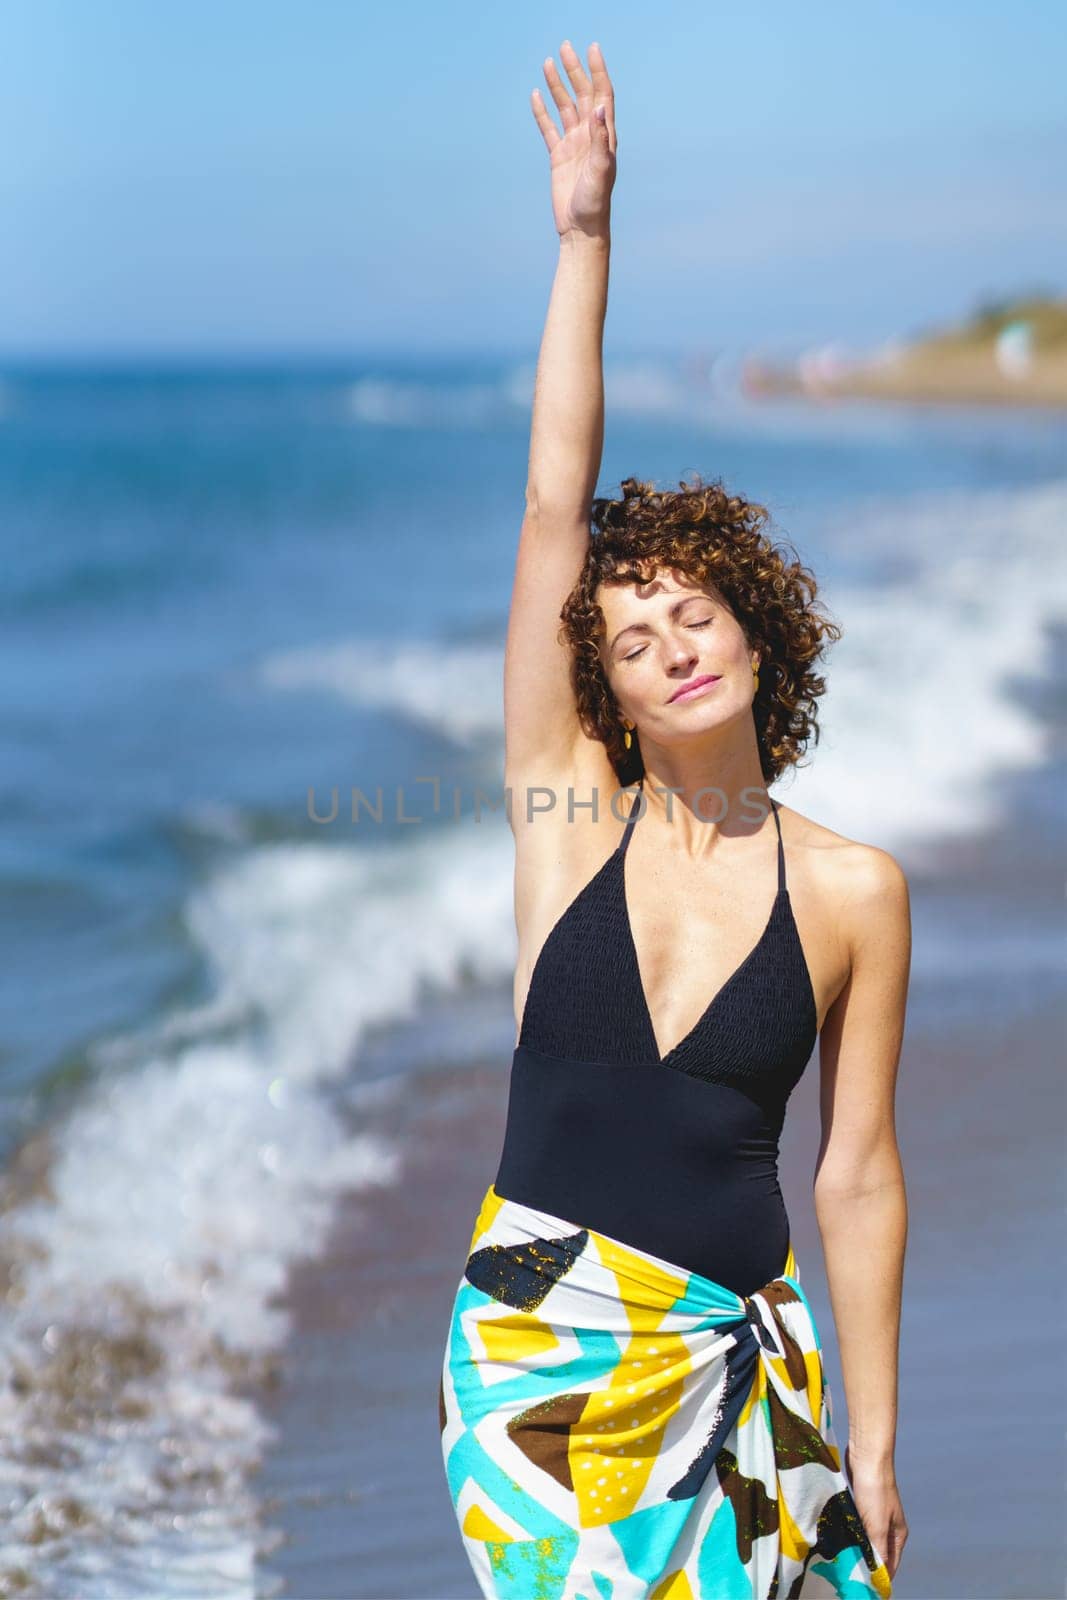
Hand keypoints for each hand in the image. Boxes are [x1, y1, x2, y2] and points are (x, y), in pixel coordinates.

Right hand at [531, 40, 616, 239]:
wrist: (582, 229)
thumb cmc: (596, 203)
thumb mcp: (600, 170)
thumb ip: (599, 138)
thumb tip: (597, 106)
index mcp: (604, 136)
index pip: (602, 95)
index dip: (598, 71)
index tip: (592, 48)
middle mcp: (589, 136)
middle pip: (582, 95)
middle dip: (575, 71)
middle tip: (565, 48)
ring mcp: (573, 145)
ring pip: (564, 108)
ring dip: (557, 86)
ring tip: (548, 64)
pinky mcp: (558, 157)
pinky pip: (549, 128)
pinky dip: (542, 112)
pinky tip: (536, 95)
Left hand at [845, 1441, 908, 1582]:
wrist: (867, 1454)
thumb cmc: (875, 1489)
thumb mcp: (877, 1524)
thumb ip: (878, 1550)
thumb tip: (878, 1576)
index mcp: (897, 1535)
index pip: (890, 1566)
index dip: (878, 1578)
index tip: (863, 1588)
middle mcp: (888, 1527)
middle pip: (877, 1554)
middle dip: (865, 1565)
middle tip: (847, 1575)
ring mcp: (874, 1515)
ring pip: (864, 1539)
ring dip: (855, 1548)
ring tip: (840, 1561)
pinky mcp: (861, 1505)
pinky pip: (855, 1526)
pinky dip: (848, 1533)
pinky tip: (836, 1539)